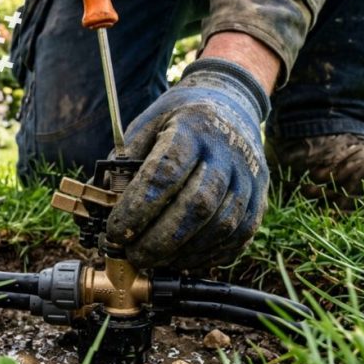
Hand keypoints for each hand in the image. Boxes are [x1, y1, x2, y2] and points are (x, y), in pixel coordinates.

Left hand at [105, 58, 271, 270]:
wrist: (232, 103)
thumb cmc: (181, 119)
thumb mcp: (148, 125)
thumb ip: (125, 163)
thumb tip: (101, 206)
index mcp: (193, 128)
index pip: (165, 173)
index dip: (138, 208)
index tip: (115, 230)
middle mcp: (227, 153)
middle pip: (197, 205)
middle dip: (160, 239)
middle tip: (133, 255)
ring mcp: (249, 177)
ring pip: (221, 226)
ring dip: (183, 252)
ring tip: (155, 260)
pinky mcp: (261, 199)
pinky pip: (238, 236)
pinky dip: (208, 255)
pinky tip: (182, 259)